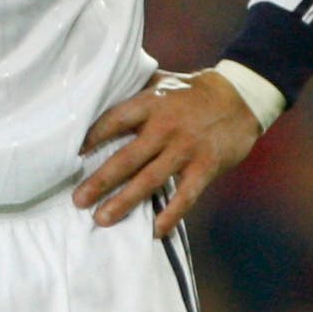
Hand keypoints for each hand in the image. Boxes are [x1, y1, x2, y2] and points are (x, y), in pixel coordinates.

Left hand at [73, 68, 262, 238]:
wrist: (241, 97)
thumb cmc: (193, 91)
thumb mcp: (162, 81)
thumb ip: (134, 90)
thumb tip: (98, 96)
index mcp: (151, 103)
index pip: (114, 121)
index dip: (91, 138)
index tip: (71, 157)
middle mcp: (165, 127)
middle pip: (127, 157)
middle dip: (100, 181)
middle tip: (78, 201)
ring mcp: (186, 148)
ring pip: (150, 180)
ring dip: (125, 201)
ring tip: (102, 219)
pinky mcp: (206, 166)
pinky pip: (185, 195)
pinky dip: (170, 215)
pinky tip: (154, 231)